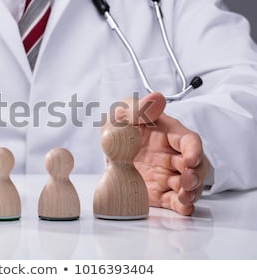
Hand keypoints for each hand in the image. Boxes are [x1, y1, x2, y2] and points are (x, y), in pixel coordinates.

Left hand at [112, 92, 211, 215]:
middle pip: (196, 166)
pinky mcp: (160, 192)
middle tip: (186, 181)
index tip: (190, 159)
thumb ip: (138, 107)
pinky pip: (176, 201)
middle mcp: (173, 154)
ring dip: (192, 192)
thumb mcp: (123, 113)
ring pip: (190, 185)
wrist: (107, 147)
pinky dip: (183, 206)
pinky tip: (182, 206)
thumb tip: (157, 98)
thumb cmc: (120, 125)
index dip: (193, 149)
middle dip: (196, 175)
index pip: (189, 140)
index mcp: (169, 133)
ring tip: (184, 197)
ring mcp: (168, 174)